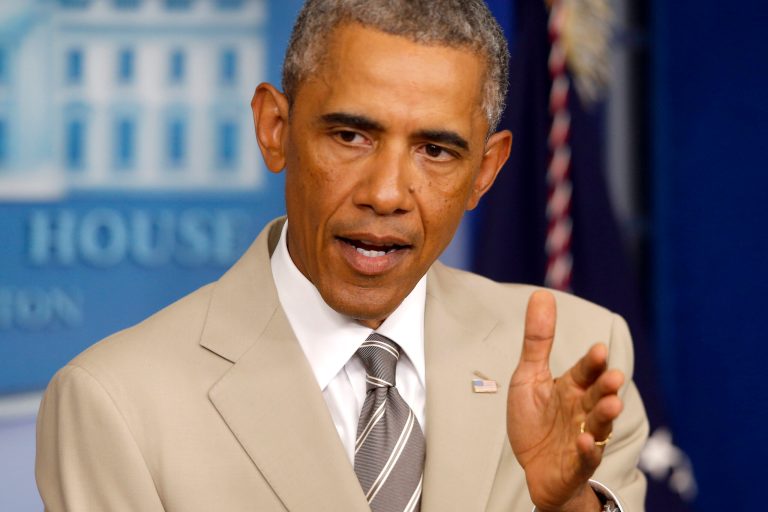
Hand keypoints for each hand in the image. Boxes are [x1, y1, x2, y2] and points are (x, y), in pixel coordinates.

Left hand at [507, 291, 623, 511]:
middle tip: (613, 377)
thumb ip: (537, 340)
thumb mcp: (529, 376)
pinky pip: (585, 457)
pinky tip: (583, 441)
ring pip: (598, 424)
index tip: (598, 350)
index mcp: (572, 388)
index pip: (585, 371)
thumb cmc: (535, 421)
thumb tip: (542, 294)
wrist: (535, 469)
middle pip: (598, 395)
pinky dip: (586, 450)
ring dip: (605, 415)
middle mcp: (583, 410)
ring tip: (612, 404)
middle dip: (607, 387)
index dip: (591, 363)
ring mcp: (583, 437)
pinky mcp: (576, 463)